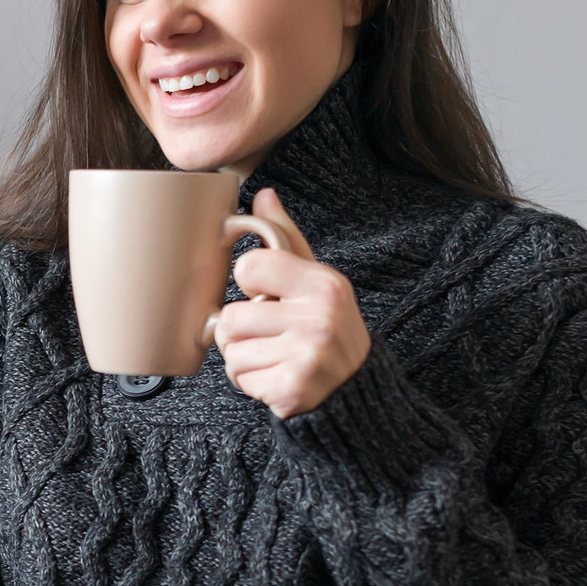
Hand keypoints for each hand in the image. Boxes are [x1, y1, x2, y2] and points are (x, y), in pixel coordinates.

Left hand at [213, 188, 369, 418]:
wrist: (356, 388)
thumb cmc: (329, 328)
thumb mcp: (316, 279)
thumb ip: (286, 239)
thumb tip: (264, 196)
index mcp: (323, 284)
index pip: (248, 267)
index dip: (250, 284)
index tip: (268, 295)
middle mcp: (318, 318)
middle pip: (230, 317)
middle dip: (241, 331)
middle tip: (271, 335)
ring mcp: (307, 356)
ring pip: (231, 351)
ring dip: (244, 358)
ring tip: (275, 356)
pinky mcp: (293, 389)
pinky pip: (241, 379)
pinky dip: (252, 382)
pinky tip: (277, 377)